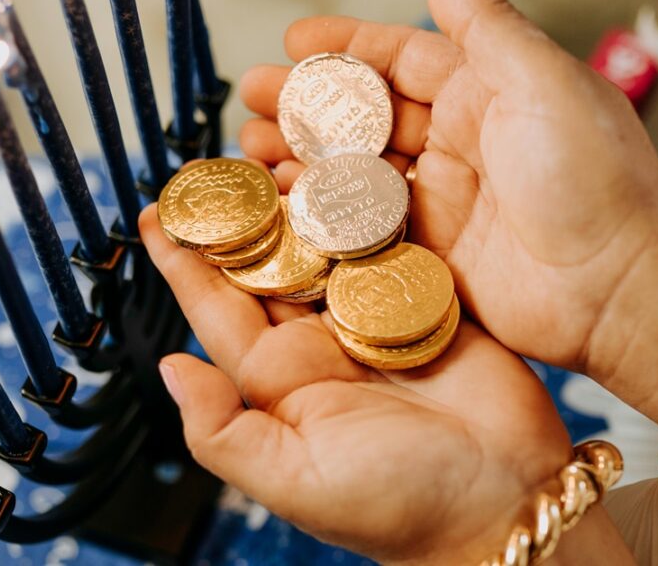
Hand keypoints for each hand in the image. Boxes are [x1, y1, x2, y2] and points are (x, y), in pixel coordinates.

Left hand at [140, 203, 572, 563]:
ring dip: (300, 200)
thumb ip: (223, 429)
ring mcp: (373, 315)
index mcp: (281, 379)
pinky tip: (350, 169)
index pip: (219, 308)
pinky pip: (389, 242)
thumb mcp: (292, 478)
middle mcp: (321, 341)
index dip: (185, 262)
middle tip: (215, 162)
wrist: (503, 500)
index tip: (153, 215)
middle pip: (269, 263)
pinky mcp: (426, 297)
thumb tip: (168, 368)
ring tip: (275, 151)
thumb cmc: (397, 506)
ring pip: (324, 243)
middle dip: (239, 215)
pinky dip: (369, 206)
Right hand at [239, 0, 657, 427]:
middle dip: (305, 105)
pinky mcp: (429, 253)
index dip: (345, 47)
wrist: (619, 283)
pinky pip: (364, 227)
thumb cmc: (594, 175)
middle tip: (250, 97)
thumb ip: (486, 26)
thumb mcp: (542, 80)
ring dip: (301, 159)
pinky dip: (320, 216)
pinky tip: (282, 204)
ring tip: (250, 150)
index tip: (292, 40)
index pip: (401, 59)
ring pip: (355, 172)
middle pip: (365, 117)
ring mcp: (440, 200)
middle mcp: (457, 142)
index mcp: (485, 91)